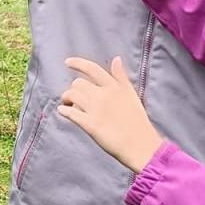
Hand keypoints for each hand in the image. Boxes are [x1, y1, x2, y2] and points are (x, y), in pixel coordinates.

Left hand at [58, 57, 163, 172]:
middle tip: (74, 98)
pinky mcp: (90, 124)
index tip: (67, 62)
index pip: (92, 69)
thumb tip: (116, 59)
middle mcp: (103, 95)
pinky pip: (70, 113)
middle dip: (73, 89)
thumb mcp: (132, 94)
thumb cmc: (137, 120)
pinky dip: (63, 111)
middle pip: (78, 83)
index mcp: (114, 87)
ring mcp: (95, 110)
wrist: (141, 145)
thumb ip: (121, 77)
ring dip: (66, 99)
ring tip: (68, 105)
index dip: (78, 63)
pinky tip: (62, 112)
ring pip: (71, 96)